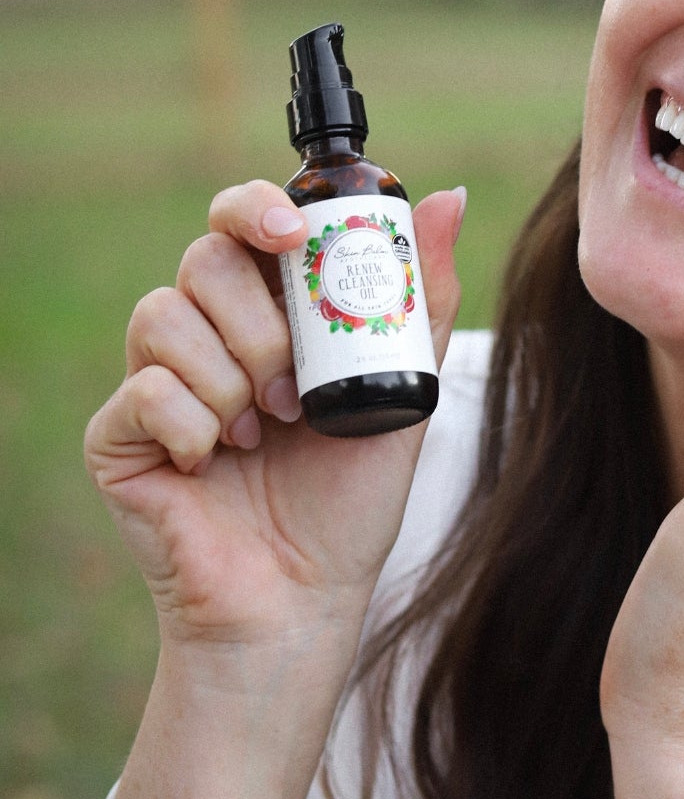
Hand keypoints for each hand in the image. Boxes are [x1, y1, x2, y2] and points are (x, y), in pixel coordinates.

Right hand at [84, 180, 464, 669]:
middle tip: (295, 389)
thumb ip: (420, 298)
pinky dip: (195, 425)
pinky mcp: (121, 435)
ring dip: (231, 375)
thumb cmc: (350, 501)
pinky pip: (145, 389)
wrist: (305, 600)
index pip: (244, 221)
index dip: (258, 208)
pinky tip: (219, 462)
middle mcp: (209, 336)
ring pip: (164, 313)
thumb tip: (448, 198)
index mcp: (271, 314)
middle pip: (205, 257)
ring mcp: (159, 382)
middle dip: (260, 320)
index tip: (293, 234)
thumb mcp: (404, 390)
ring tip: (267, 430)